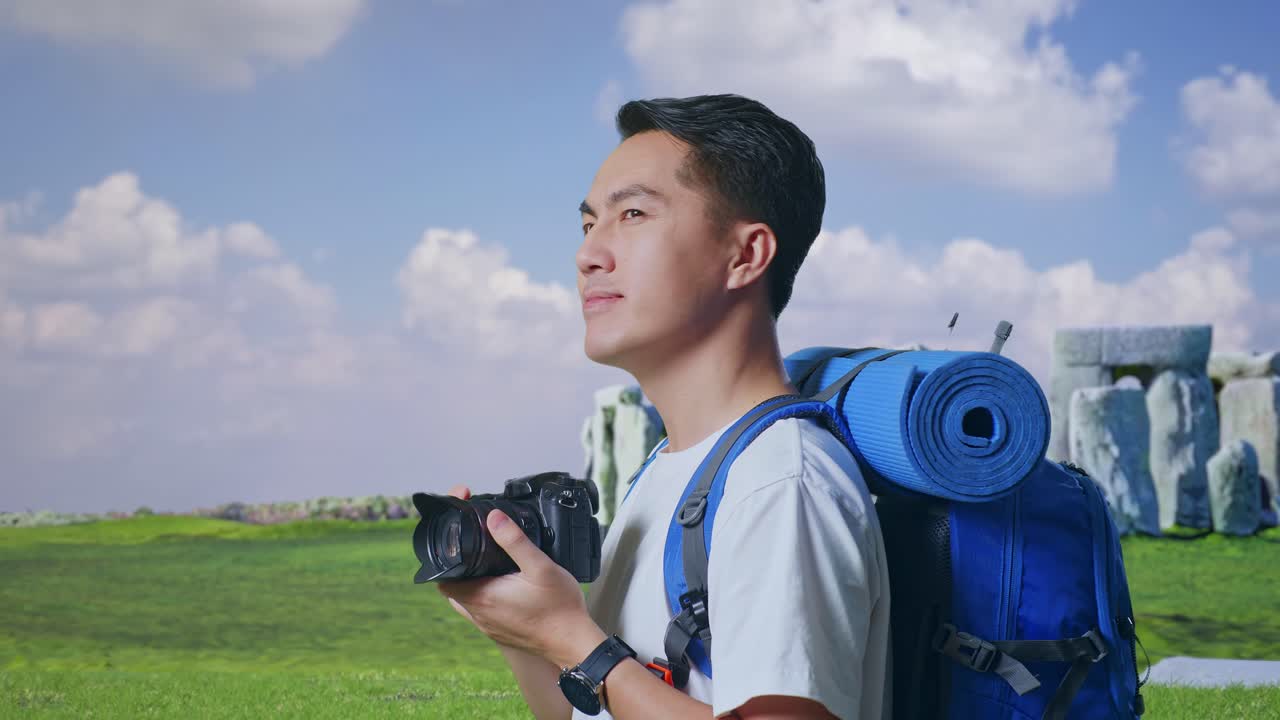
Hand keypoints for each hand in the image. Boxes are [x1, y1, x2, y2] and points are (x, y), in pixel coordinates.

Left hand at [436, 484, 605, 667]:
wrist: (573, 642)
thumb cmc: (559, 608)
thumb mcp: (540, 566)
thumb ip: (515, 541)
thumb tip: (494, 518)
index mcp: (482, 597)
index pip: (444, 579)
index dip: (446, 559)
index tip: (459, 544)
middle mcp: (480, 615)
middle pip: (454, 588)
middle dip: (461, 568)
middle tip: (477, 550)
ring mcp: (489, 627)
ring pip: (467, 601)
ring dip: (472, 584)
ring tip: (491, 566)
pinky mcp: (499, 633)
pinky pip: (481, 612)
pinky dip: (485, 597)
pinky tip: (504, 588)